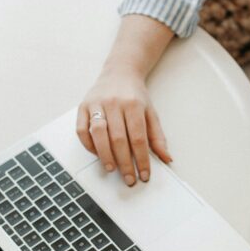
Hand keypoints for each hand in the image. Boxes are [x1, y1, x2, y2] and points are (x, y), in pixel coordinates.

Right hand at [77, 67, 171, 185]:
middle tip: (129, 178)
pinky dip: (88, 145)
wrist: (120, 72)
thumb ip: (158, 137)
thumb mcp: (151, 113)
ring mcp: (97, 104)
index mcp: (134, 105)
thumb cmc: (135, 96)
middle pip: (119, 138)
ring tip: (112, 169)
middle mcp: (114, 103)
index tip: (144, 174)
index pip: (138, 138)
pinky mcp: (83, 106)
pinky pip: (82, 129)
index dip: (141, 159)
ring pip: (98, 134)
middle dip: (124, 163)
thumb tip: (167, 158)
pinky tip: (97, 154)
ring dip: (105, 155)